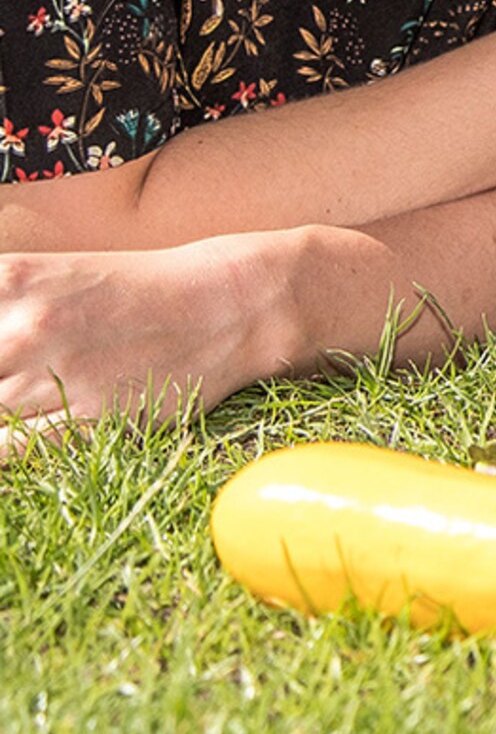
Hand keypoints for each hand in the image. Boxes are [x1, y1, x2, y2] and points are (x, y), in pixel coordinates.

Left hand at [0, 235, 290, 441]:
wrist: (234, 301)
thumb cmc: (143, 289)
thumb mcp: (56, 278)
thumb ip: (5, 312)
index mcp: (14, 277)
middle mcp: (26, 324)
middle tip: (8, 378)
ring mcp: (55, 375)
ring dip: (3, 404)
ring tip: (34, 389)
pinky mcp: (86, 422)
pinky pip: (6, 456)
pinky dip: (3, 449)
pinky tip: (24, 424)